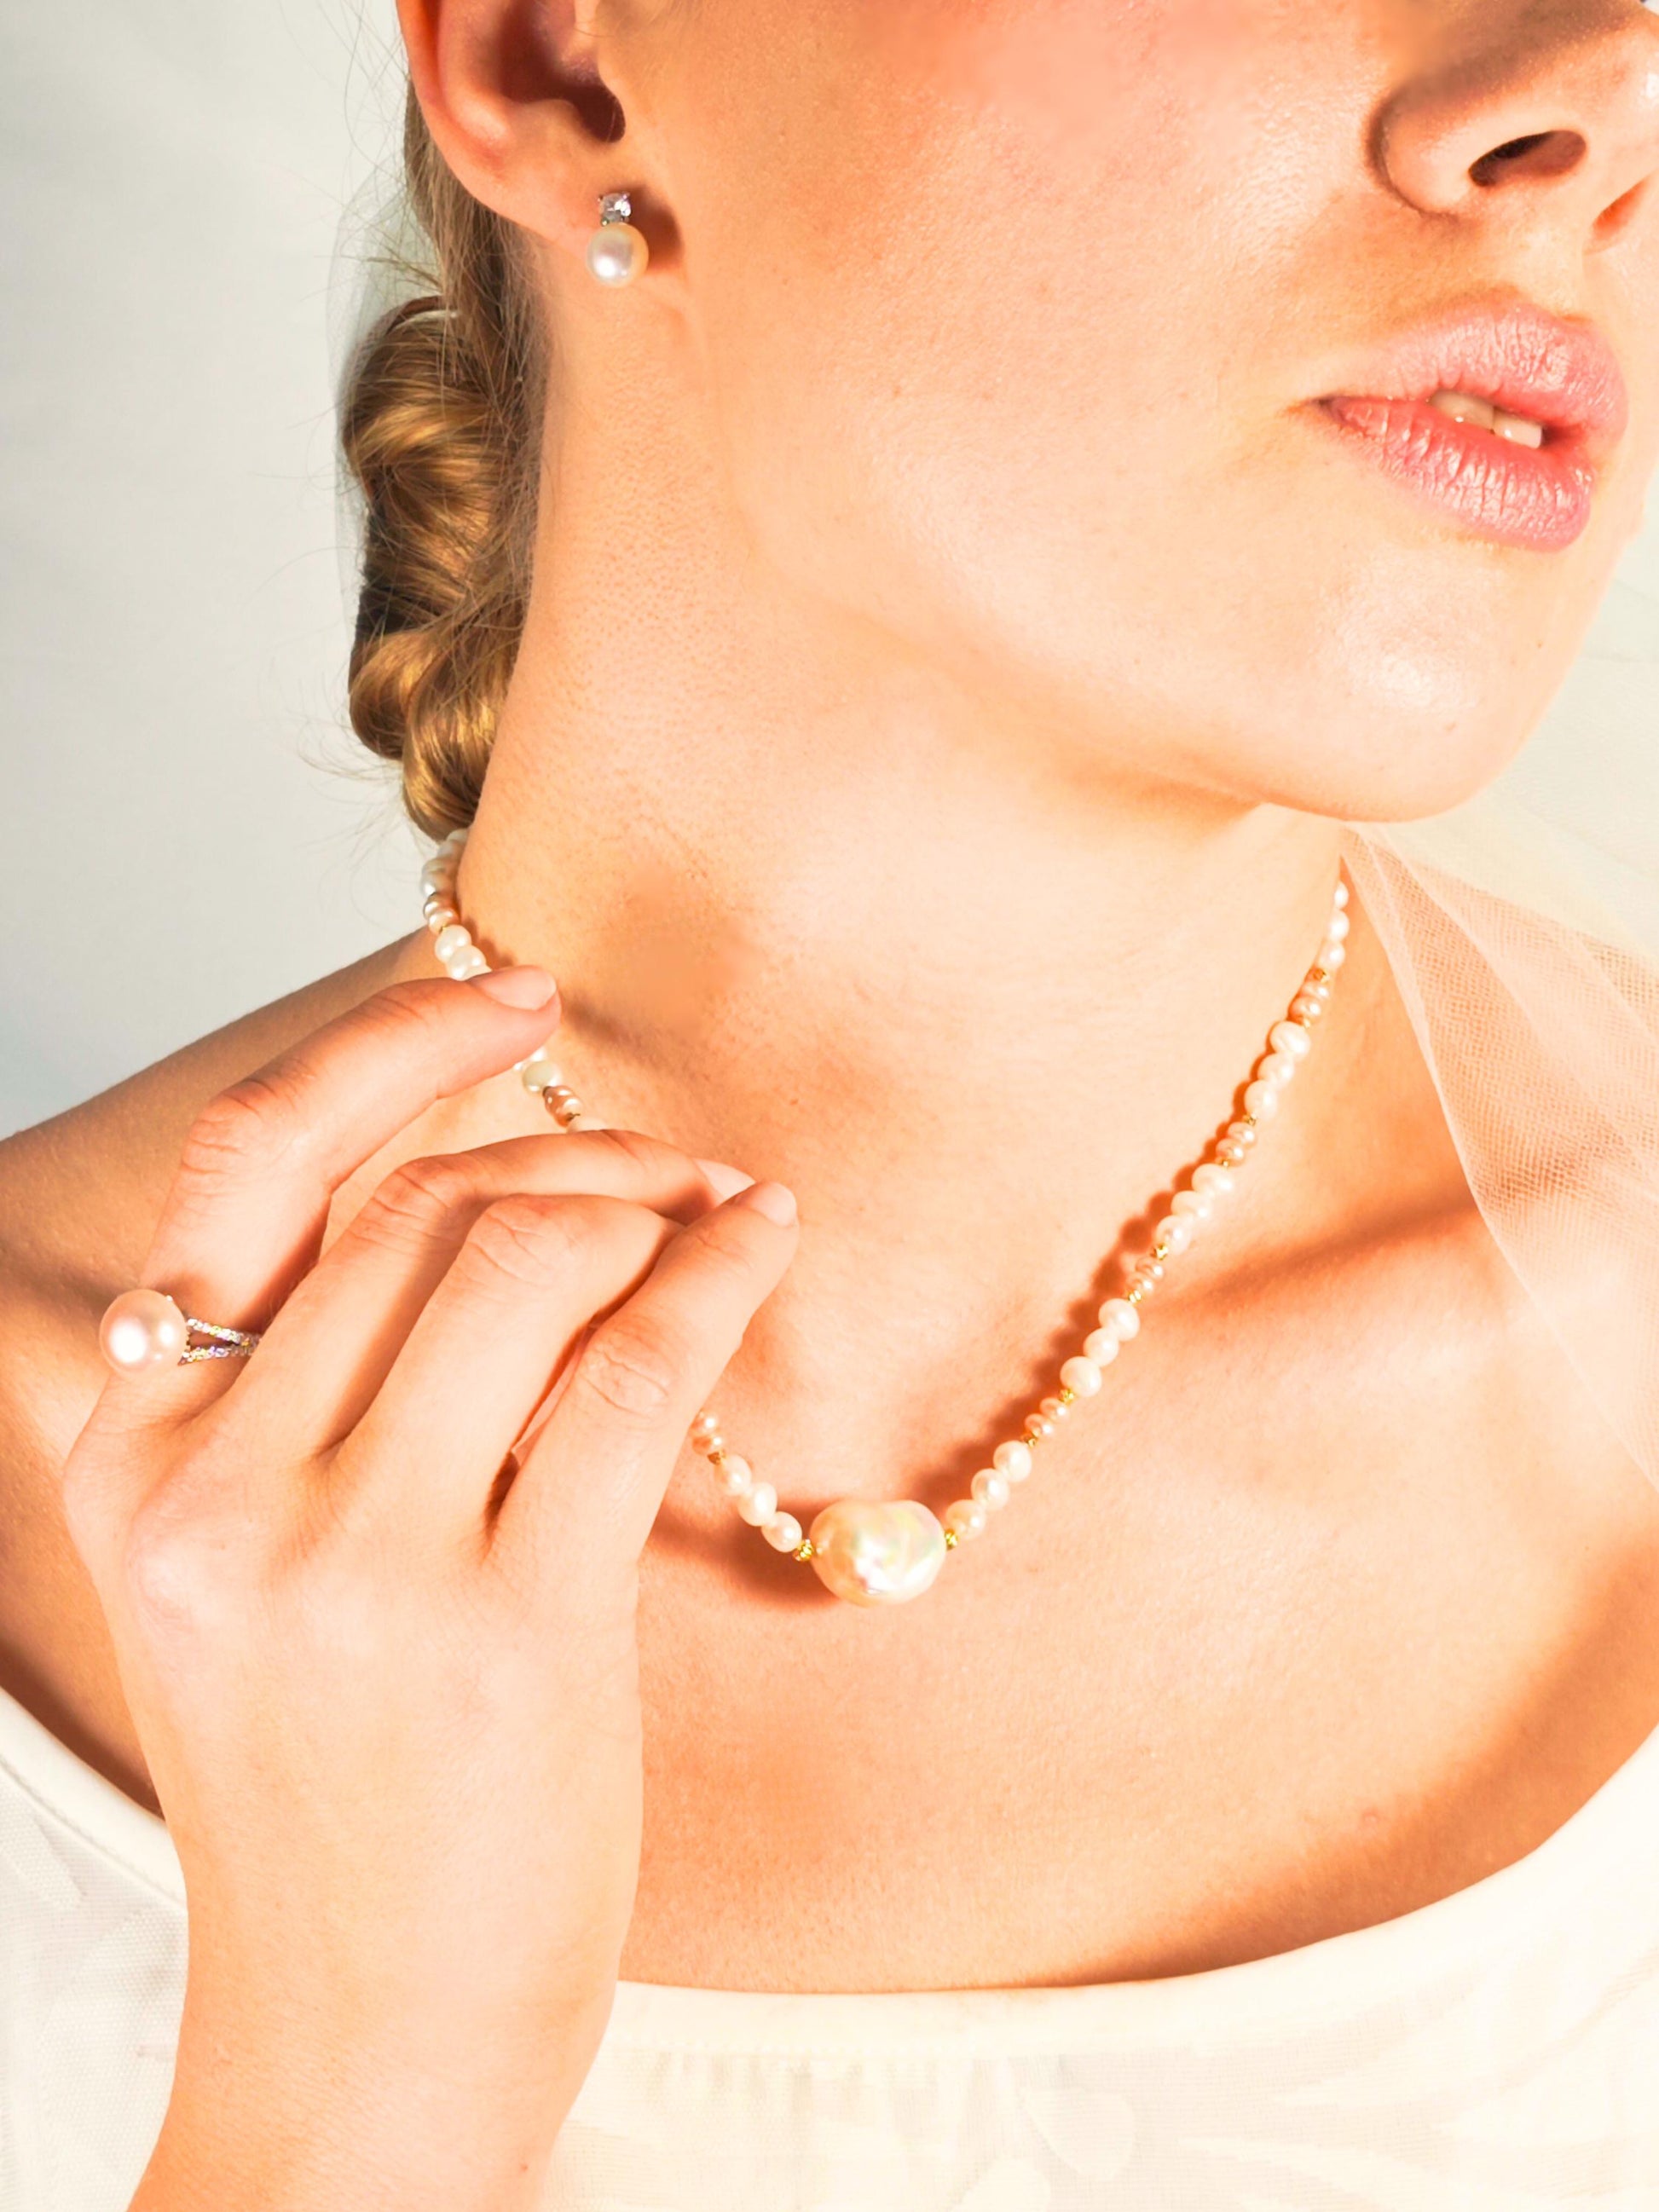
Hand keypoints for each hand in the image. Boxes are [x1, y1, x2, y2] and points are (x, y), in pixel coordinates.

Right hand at [60, 969, 797, 2211]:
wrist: (359, 2041)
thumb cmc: (335, 1789)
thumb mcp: (253, 1574)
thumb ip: (313, 1390)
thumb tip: (482, 1192)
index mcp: (138, 1451)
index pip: (256, 1166)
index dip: (390, 1045)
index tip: (512, 991)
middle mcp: (216, 1486)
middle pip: (420, 1204)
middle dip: (573, 1150)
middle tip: (677, 1168)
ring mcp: (350, 1560)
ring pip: (524, 1258)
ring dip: (656, 1204)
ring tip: (728, 1213)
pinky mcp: (501, 1629)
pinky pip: (630, 1371)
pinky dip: (715, 1277)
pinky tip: (762, 1246)